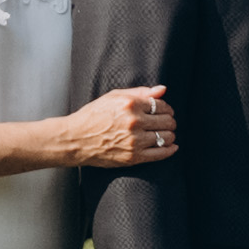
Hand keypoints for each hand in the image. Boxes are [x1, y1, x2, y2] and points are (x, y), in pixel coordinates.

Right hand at [58, 83, 175, 169]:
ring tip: (166, 133)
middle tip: (167, 122)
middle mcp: (134, 122)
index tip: (165, 111)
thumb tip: (162, 90)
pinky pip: (160, 154)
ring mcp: (134, 141)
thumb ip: (140, 92)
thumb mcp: (113, 97)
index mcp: (130, 104)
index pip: (161, 105)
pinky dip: (170, 150)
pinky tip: (172, 146)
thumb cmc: (93, 116)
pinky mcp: (133, 157)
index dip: (166, 108)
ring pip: (166, 137)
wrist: (75, 139)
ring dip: (170, 134)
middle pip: (167, 121)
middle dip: (170, 121)